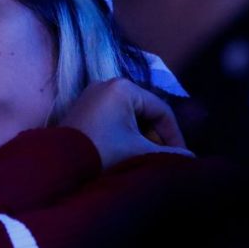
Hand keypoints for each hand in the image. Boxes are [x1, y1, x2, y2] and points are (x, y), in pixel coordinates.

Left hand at [59, 78, 192, 167]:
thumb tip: (191, 160)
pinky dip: (123, 132)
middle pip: (145, 110)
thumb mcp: (138, 151)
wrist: (57, 165)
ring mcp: (91, 93)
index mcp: (123, 87)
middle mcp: (106, 83)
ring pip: (129, 115)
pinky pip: (112, 117)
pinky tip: (126, 151)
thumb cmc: (100, 153)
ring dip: (140, 136)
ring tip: (143, 157)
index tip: (180, 156)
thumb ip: (168, 154)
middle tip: (161, 157)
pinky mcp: (82, 106)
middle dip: (155, 136)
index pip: (161, 109)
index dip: (174, 135)